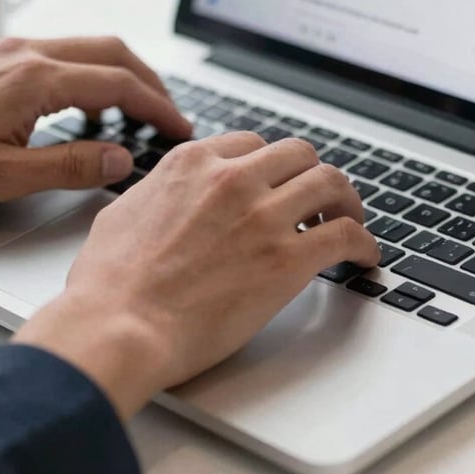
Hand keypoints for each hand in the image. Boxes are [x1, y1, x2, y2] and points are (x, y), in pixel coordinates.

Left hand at [0, 37, 190, 208]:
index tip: (180, 128)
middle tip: (170, 115)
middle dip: (150, 82)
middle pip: (113, 51)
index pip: (119, 84)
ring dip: (122, 75)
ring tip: (137, 114)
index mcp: (36, 78)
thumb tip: (122, 158)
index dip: (158, 107)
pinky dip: (91, 76)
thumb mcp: (3, 178)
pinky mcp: (0, 57)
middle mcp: (28, 52)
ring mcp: (13, 50)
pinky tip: (86, 110)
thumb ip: (71, 166)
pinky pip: (63, 55)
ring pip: (90, 48)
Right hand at [14, 133, 380, 419]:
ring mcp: (263, 216)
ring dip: (346, 201)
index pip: (254, 145)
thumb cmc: (109, 284)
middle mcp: (233, 179)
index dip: (272, 166)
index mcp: (194, 163)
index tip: (279, 183)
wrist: (117, 328)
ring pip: (330, 182)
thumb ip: (158, 193)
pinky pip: (346, 236)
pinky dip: (364, 243)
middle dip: (312, 174)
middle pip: (299, 154)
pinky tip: (365, 256)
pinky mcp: (286, 260)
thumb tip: (168, 195)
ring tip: (349, 220)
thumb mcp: (123, 212)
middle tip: (319, 199)